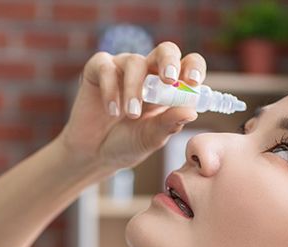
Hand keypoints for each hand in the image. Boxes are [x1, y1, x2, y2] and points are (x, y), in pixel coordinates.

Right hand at [57, 41, 206, 172]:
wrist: (94, 155)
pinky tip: (112, 111)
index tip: (192, 82)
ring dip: (134, 89)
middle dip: (169, 61)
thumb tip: (192, 111)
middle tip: (169, 80)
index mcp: (169, 87)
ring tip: (131, 115)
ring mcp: (122, 69)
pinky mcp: (97, 70)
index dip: (193, 68)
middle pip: (166, 50)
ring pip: (135, 62)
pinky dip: (110, 89)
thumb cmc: (127, 144)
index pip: (187, 65)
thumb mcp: (151, 137)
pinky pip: (106, 68)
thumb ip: (169, 123)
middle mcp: (148, 73)